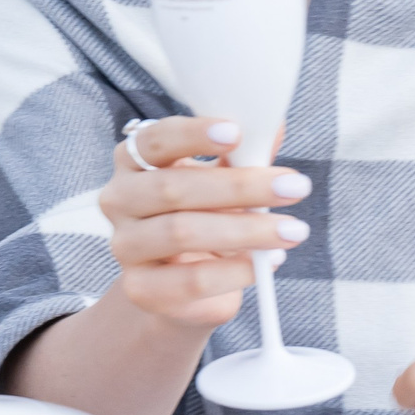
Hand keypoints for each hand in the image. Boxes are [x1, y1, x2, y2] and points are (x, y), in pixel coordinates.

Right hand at [96, 116, 311, 327]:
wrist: (180, 288)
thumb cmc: (202, 219)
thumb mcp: (221, 183)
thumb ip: (243, 156)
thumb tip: (273, 125)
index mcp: (133, 162)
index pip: (154, 140)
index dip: (193, 134)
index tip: (237, 133)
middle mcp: (119, 200)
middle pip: (172, 188)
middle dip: (240, 186)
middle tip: (294, 187)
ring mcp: (125, 247)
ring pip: (181, 233)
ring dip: (246, 230)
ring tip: (292, 230)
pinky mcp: (141, 289)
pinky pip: (190, 280)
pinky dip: (235, 271)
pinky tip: (266, 263)